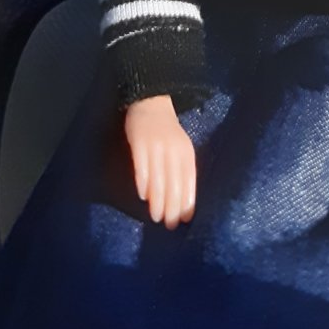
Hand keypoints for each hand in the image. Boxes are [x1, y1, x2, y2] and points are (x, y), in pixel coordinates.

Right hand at [123, 95, 196, 227]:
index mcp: (186, 153)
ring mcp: (157, 147)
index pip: (189, 182)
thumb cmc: (167, 133)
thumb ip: (181, 170)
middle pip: (174, 184)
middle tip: (169, 225)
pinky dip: (143, 182)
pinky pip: (142, 167)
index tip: (184, 220)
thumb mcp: (180, 148)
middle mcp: (174, 151)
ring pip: (158, 179)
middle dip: (172, 207)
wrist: (151, 102)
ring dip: (158, 200)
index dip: (187, 202)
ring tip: (156, 217)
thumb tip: (181, 200)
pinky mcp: (140, 143)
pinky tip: (142, 196)